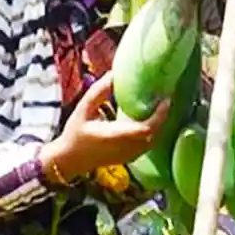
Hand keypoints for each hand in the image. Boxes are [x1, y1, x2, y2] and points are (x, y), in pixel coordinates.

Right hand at [40, 71, 169, 182]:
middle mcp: (125, 147)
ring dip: (159, 124)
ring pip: (155, 140)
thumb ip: (98, 92)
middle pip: (155, 133)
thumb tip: (114, 74)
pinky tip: (148, 119)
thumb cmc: (75, 133)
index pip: (145, 128)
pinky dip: (153, 131)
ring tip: (159, 106)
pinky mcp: (130, 158)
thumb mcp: (82, 109)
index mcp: (114, 135)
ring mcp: (129, 155)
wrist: (70, 160)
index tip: (165, 98)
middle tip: (164, 97)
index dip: (159, 115)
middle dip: (163, 115)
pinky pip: (148, 144)